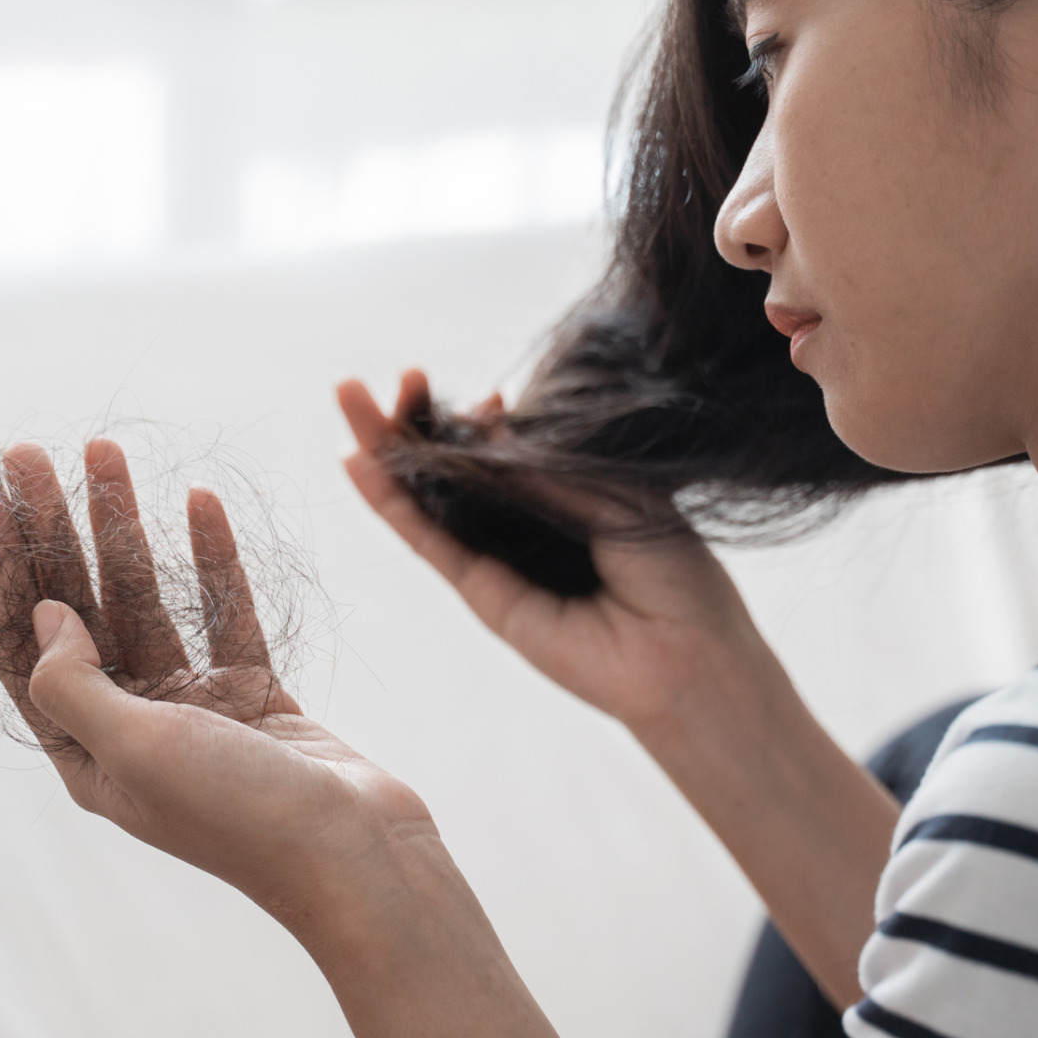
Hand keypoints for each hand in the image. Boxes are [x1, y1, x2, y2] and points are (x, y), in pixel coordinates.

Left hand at [0, 439, 429, 932]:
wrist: (357, 856)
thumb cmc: (241, 815)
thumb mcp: (136, 749)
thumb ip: (77, 683)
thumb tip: (46, 616)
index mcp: (86, 754)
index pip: (20, 644)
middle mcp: (131, 729)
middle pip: (74, 610)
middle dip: (53, 529)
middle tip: (31, 451)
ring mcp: (195, 711)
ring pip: (145, 600)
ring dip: (124, 527)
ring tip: (107, 453)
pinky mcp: (254, 696)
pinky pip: (221, 613)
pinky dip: (209, 559)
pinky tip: (197, 502)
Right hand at [337, 372, 777, 738]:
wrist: (690, 657)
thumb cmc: (677, 576)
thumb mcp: (622, 494)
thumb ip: (550, 464)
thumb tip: (489, 425)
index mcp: (569, 498)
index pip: (507, 449)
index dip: (480, 419)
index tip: (484, 392)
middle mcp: (528, 528)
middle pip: (455, 466)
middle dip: (416, 421)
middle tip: (387, 380)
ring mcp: (501, 561)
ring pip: (430, 496)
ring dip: (388, 447)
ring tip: (348, 397)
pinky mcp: (483, 596)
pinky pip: (430, 542)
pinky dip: (392, 503)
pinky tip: (358, 464)